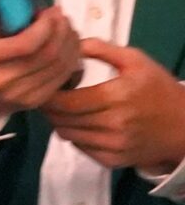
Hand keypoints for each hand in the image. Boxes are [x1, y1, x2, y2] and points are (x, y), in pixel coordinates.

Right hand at [0, 7, 80, 129]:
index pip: (28, 43)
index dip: (47, 25)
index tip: (48, 11)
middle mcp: (1, 81)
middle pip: (49, 55)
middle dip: (63, 31)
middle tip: (61, 17)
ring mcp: (18, 96)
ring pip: (60, 67)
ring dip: (71, 43)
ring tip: (65, 29)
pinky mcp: (31, 103)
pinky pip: (62, 79)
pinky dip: (71, 59)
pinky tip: (65, 46)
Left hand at [42, 40, 184, 172]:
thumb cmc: (158, 89)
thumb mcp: (137, 61)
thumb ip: (102, 49)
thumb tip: (72, 44)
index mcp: (117, 96)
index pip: (66, 102)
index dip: (49, 97)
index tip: (45, 88)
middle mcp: (113, 124)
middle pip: (62, 120)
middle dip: (50, 109)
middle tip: (49, 99)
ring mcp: (113, 145)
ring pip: (67, 135)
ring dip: (60, 122)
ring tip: (64, 110)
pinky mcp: (114, 160)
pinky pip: (80, 148)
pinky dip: (75, 136)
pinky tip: (81, 124)